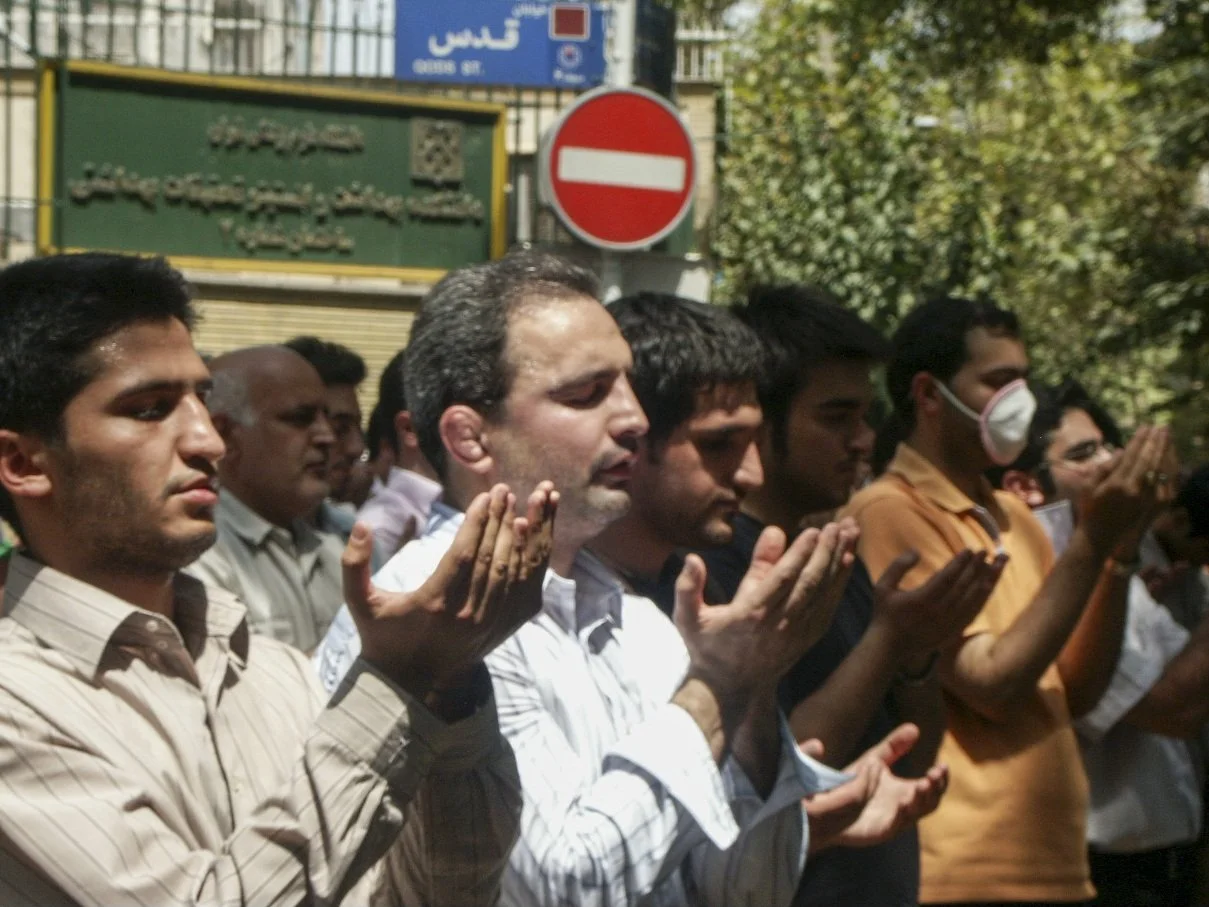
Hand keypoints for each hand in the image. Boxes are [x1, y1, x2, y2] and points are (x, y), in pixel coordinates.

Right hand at [342, 482, 557, 696]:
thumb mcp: (360, 602)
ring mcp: (492, 621)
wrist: (414, 681)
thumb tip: (360, 525)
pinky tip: (534, 530)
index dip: (477, 523)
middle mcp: (468, 613)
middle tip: (504, 490)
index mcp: (435, 604)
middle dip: (501, 519)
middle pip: (492, 558)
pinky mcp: (507, 625)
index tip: (486, 495)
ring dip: (525, 532)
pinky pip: (527, 586)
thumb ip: (354, 564)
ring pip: (515, 569)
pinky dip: (534, 557)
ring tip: (530, 500)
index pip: (463, 555)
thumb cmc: (385, 634)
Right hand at [674, 519, 857, 721]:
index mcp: (750, 615)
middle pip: (809, 583)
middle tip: (839, 524)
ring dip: (839, 559)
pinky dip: (841, 580)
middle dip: (826, 551)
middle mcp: (779, 624)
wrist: (733, 688)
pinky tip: (848, 558)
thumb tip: (693, 557)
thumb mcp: (689, 618)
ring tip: (850, 530)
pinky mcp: (808, 636)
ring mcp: (797, 632)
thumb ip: (689, 587)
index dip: (799, 555)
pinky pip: (829, 604)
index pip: (781, 580)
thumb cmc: (708, 647)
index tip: (813, 530)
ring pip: (824, 591)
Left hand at [805, 724, 947, 852]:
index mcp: (907, 791)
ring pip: (917, 813)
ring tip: (923, 783)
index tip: (943, 765)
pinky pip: (896, 824)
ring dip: (922, 800)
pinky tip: (904, 801)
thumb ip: (894, 745)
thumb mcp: (876, 759)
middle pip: (931, 801)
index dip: (941, 778)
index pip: (933, 787)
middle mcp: (905, 807)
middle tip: (935, 773)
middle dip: (936, 788)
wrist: (831, 802)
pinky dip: (903, 814)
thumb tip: (915, 727)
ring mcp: (895, 820)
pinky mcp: (881, 830)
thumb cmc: (856, 782)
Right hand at [872, 548, 1007, 657]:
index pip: (946, 577)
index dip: (960, 563)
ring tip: (998, 565)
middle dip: (977, 567)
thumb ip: (898, 566)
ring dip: (987, 581)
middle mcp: (938, 612)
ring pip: (973, 599)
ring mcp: (948, 623)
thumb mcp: (882, 586)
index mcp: (921, 600)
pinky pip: (973, 612)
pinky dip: (982, 598)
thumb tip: (917, 551)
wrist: (890, 647)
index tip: (970, 549)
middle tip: (986, 551)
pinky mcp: (953, 631)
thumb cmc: (885, 613)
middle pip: (964, 586)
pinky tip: (989, 586)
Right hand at [1079, 426, 1176, 557]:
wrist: (1100, 536)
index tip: (1146, 427)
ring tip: (1167, 437)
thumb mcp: (1089, 486)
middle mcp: (1135, 489)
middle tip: (1161, 427)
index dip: (1140, 440)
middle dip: (1156, 441)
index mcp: (1117, 484)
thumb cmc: (1089, 509)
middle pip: (1150, 460)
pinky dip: (1168, 467)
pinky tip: (1169, 457)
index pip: (1133, 456)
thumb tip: (1124, 451)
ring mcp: (1146, 497)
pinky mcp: (1153, 504)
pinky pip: (1164, 482)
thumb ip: (1105, 467)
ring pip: (1160, 469)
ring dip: (1165, 451)